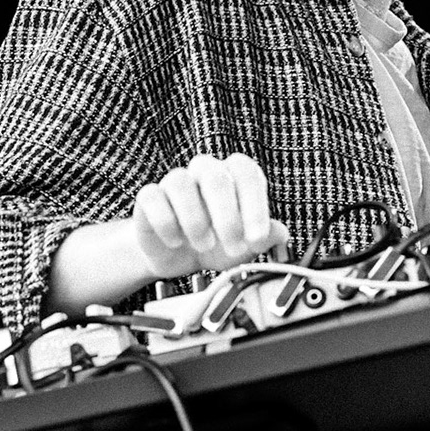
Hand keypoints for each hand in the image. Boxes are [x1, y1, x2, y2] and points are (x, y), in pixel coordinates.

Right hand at [130, 153, 289, 279]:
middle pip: (215, 177)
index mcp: (232, 176)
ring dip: (195, 219)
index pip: (246, 172)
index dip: (254, 204)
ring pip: (180, 182)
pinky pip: (152, 197)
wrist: (177, 258)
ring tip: (204, 245)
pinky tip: (175, 241)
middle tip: (233, 246)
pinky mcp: (149, 198)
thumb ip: (263, 236)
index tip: (257, 238)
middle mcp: (204, 172)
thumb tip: (280, 233)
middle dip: (227, 217)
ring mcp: (174, 182)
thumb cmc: (215, 244)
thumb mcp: (244, 245)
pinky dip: (165, 222)